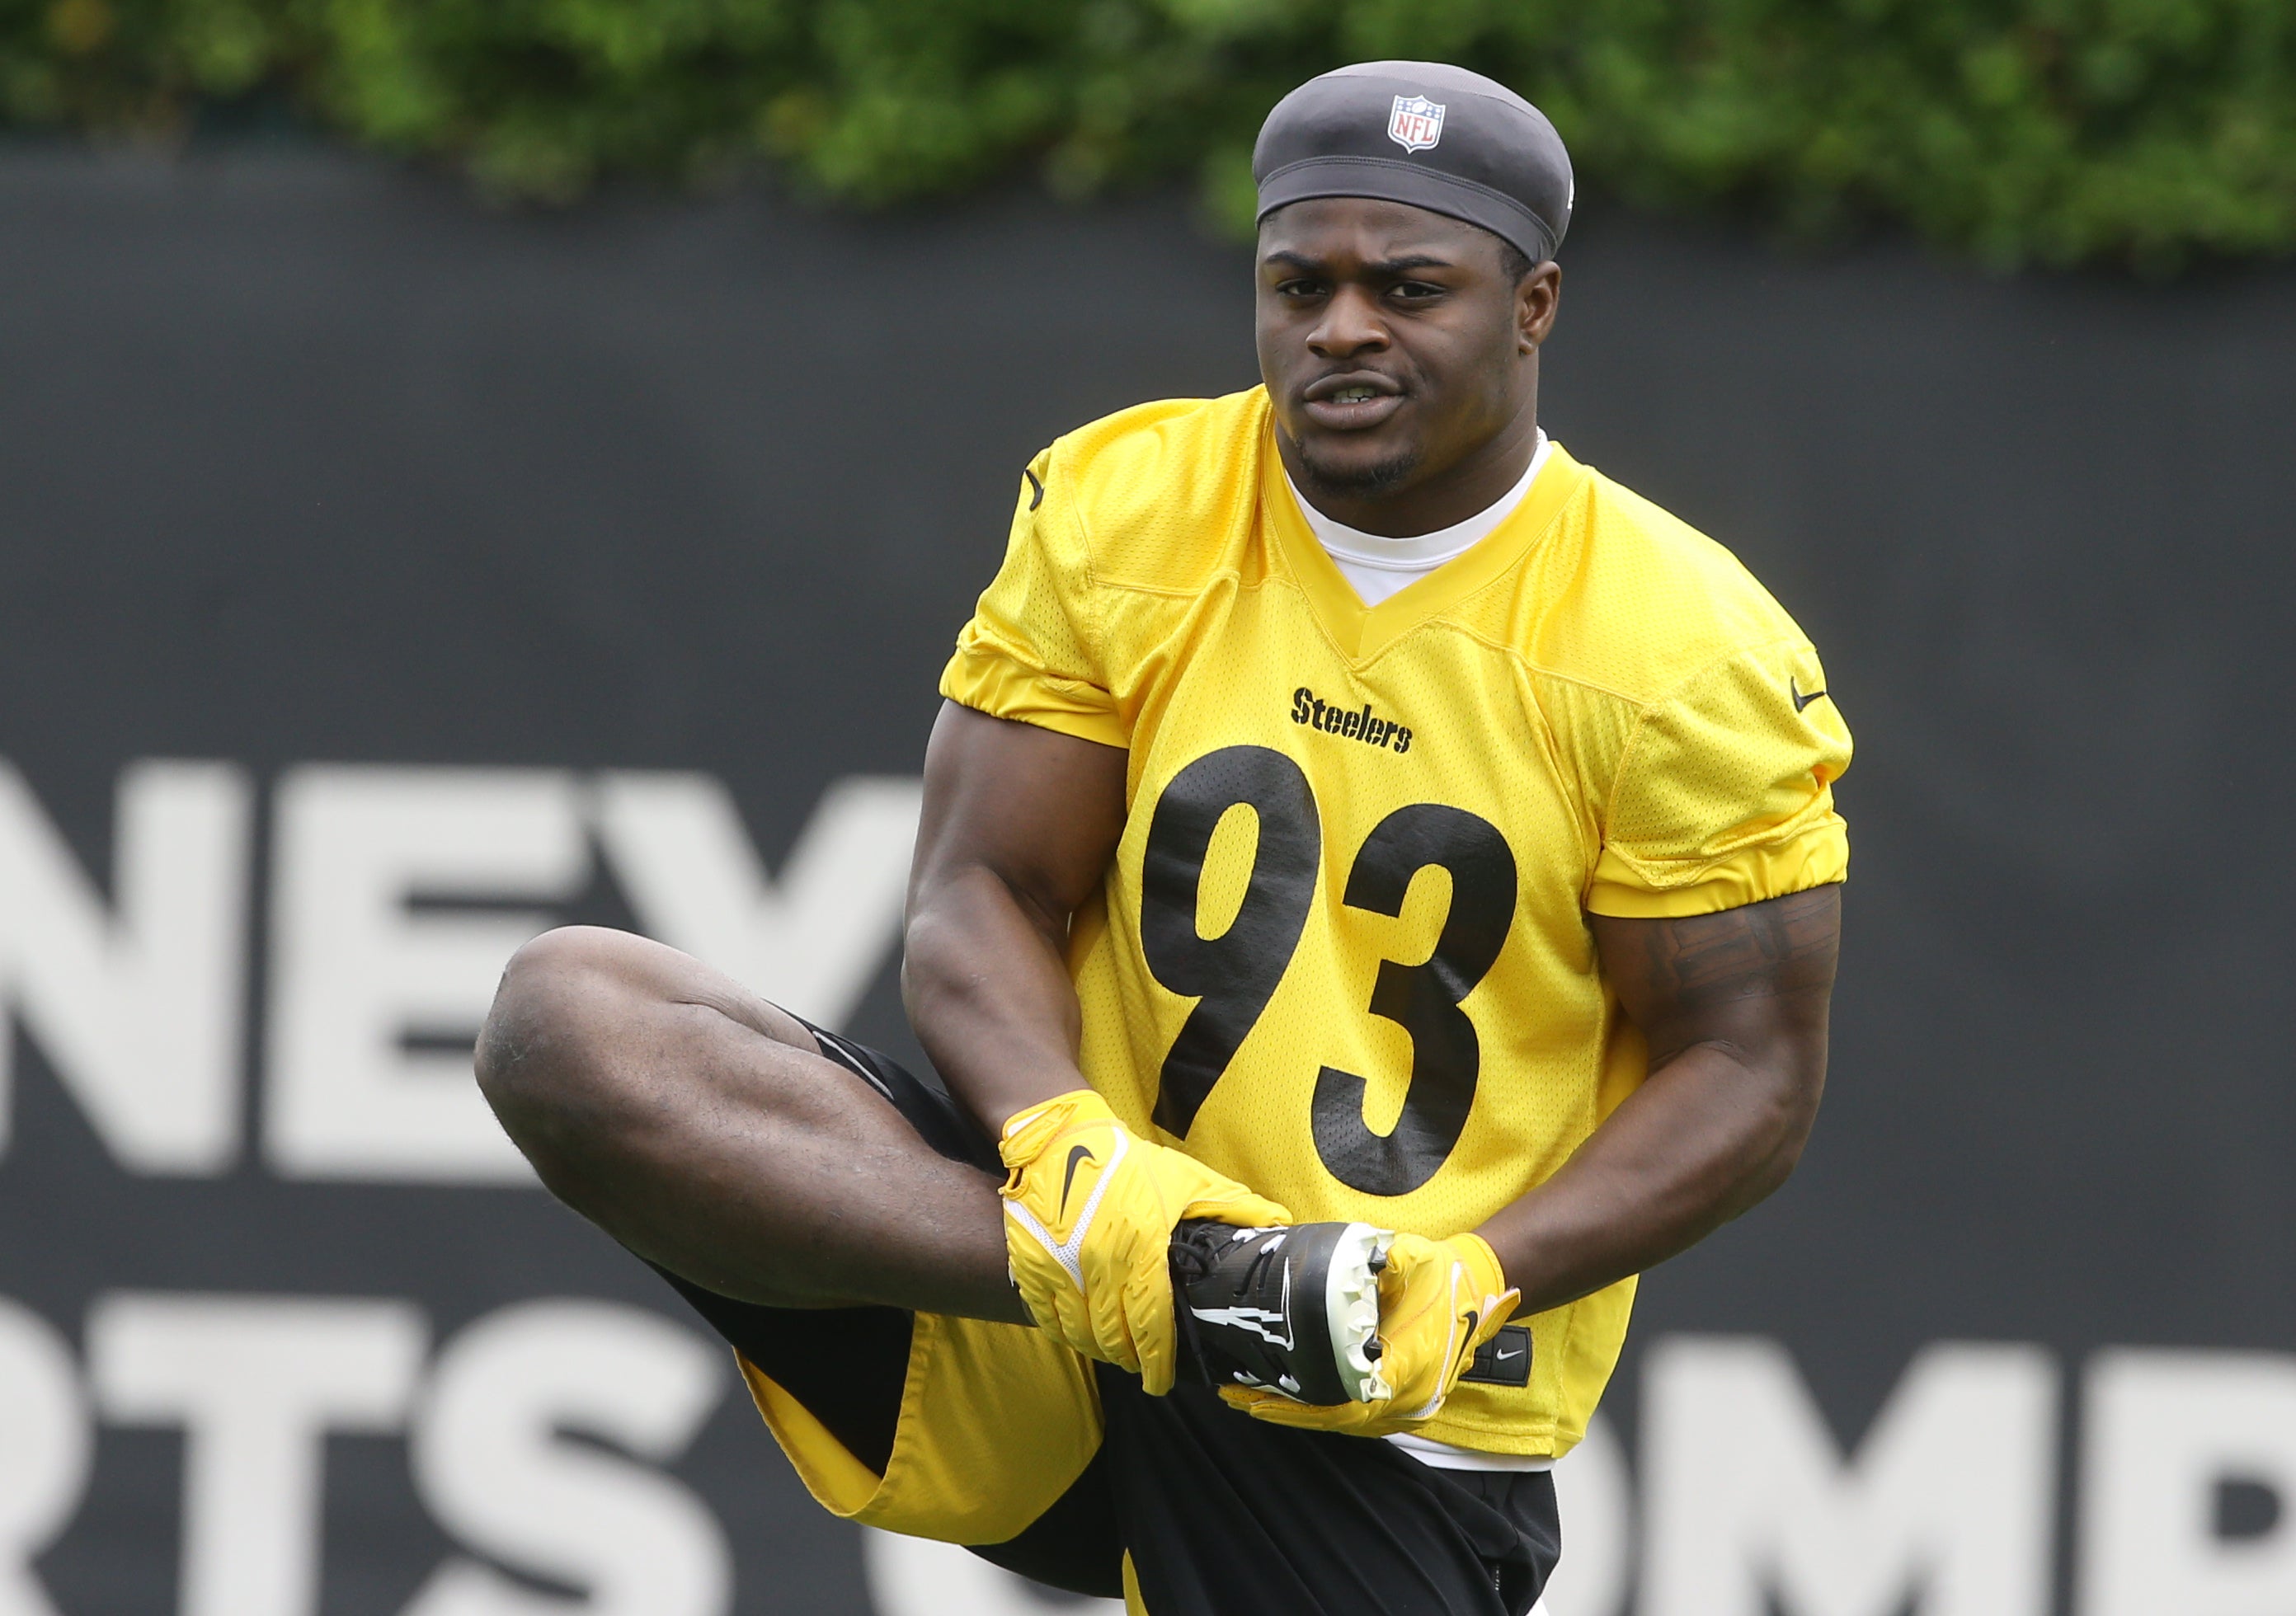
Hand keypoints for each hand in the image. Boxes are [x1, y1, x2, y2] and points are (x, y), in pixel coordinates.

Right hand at [999, 1089, 1289, 1393]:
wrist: (1059, 1139)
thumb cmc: (1126, 1162)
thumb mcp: (1185, 1179)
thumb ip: (1231, 1206)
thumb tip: (1277, 1223)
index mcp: (1141, 1250)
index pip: (1150, 1323)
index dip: (1157, 1361)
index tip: (1161, 1381)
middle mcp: (1098, 1266)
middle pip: (1114, 1336)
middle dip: (1129, 1358)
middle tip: (1141, 1366)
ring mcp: (1059, 1269)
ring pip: (1079, 1333)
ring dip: (1099, 1350)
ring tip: (1113, 1352)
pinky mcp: (1031, 1266)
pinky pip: (1046, 1318)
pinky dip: (1064, 1333)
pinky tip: (1078, 1333)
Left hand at [1222, 1231, 1517, 1434]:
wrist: (1478, 1289)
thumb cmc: (1444, 1278)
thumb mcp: (1414, 1259)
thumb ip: (1386, 1260)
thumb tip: (1356, 1258)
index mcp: (1410, 1367)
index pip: (1350, 1403)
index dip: (1303, 1410)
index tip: (1261, 1401)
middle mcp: (1410, 1398)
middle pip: (1339, 1421)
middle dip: (1287, 1414)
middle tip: (1239, 1399)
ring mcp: (1408, 1404)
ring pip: (1346, 1422)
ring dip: (1299, 1415)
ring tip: (1252, 1401)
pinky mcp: (1403, 1400)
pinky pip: (1355, 1414)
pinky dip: (1320, 1410)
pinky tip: (1290, 1399)